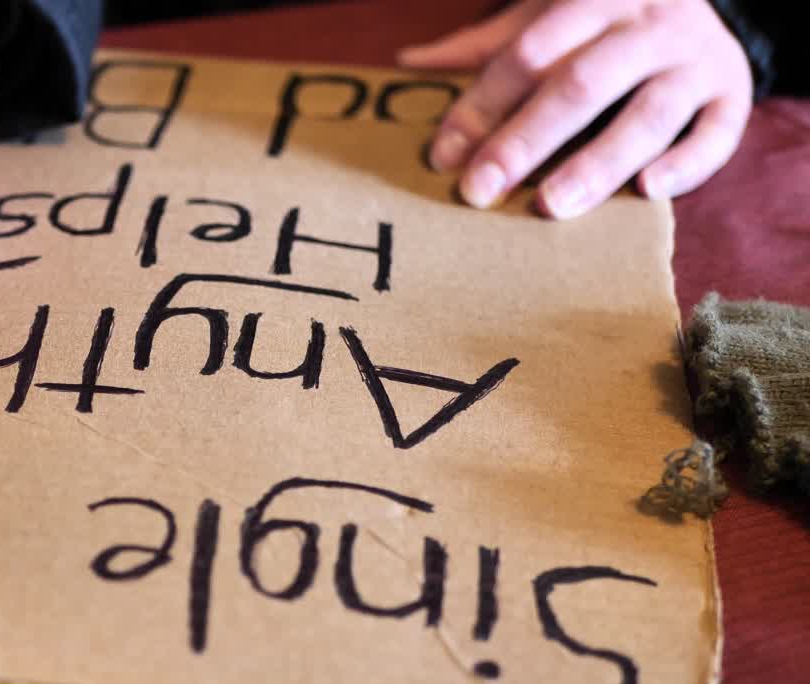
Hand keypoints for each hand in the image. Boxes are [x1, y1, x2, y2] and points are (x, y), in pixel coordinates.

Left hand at [398, 0, 751, 217]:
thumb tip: (407, 59)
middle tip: (480, 191)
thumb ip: (484, 45)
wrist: (697, 0)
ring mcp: (696, 57)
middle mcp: (648, 24)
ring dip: (598, 162)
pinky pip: (718, 131)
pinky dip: (688, 163)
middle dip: (525, 140)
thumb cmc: (600, 21)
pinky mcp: (734, 91)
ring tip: (552, 206)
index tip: (445, 156)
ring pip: (649, 112)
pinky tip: (648, 192)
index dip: (483, 105)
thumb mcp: (543, 18)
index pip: (527, 54)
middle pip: (581, 83)